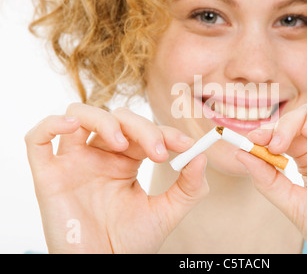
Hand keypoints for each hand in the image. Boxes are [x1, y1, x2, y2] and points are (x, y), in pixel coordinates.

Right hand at [25, 103, 208, 252]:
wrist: (106, 268)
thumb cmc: (132, 242)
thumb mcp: (168, 212)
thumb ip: (189, 186)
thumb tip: (200, 155)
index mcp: (125, 160)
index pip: (143, 130)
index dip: (164, 131)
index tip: (185, 145)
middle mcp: (99, 156)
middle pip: (116, 117)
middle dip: (141, 128)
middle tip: (158, 152)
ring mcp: (73, 163)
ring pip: (79, 115)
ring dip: (103, 120)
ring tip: (121, 144)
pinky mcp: (49, 176)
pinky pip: (38, 138)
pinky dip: (53, 124)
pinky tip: (73, 127)